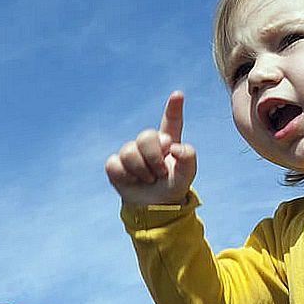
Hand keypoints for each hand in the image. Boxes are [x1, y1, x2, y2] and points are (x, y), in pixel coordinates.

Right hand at [105, 91, 197, 206]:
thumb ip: (188, 157)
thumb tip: (174, 147)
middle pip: (146, 136)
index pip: (171, 121)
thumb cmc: (172, 188)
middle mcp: (149, 143)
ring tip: (148, 179)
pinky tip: (133, 182)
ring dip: (141, 170)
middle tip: (160, 173)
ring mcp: (130, 152)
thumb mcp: (187, 175)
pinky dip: (126, 177)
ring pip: (129, 151)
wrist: (154, 208)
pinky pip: (115, 164)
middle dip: (154, 157)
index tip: (178, 95)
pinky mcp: (116, 164)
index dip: (174, 108)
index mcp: (168, 142)